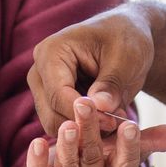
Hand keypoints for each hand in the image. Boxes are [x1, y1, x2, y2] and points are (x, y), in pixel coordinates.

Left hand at [22, 97, 165, 166]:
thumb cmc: (96, 158)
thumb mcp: (124, 147)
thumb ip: (153, 139)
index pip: (126, 163)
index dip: (129, 146)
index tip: (129, 125)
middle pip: (94, 159)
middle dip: (91, 132)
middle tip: (86, 105)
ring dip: (67, 147)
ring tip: (67, 125)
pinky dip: (36, 165)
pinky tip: (35, 144)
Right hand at [30, 6, 157, 138]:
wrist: (125, 37)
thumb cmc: (125, 39)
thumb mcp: (126, 57)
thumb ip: (112, 83)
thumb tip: (100, 106)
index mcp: (51, 52)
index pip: (58, 95)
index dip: (84, 114)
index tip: (113, 121)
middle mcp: (39, 72)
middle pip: (51, 115)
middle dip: (84, 124)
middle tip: (116, 123)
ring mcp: (43, 89)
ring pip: (56, 126)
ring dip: (85, 130)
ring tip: (115, 120)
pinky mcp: (52, 103)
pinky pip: (65, 127)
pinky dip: (86, 130)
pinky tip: (109, 121)